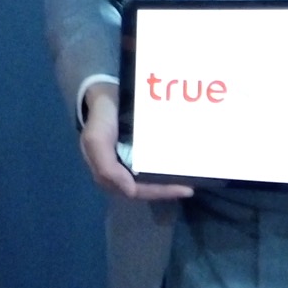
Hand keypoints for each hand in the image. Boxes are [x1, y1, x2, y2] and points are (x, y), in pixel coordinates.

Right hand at [79, 83, 192, 200]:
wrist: (104, 95)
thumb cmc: (101, 119)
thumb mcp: (96, 140)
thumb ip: (107, 167)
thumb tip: (130, 192)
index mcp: (109, 175)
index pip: (137, 190)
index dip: (158, 192)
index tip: (184, 189)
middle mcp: (119, 173)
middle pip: (146, 188)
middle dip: (167, 190)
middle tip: (190, 187)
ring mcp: (128, 163)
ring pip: (150, 179)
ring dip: (168, 181)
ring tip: (191, 179)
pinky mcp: (136, 153)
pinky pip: (151, 165)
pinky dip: (165, 167)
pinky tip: (181, 165)